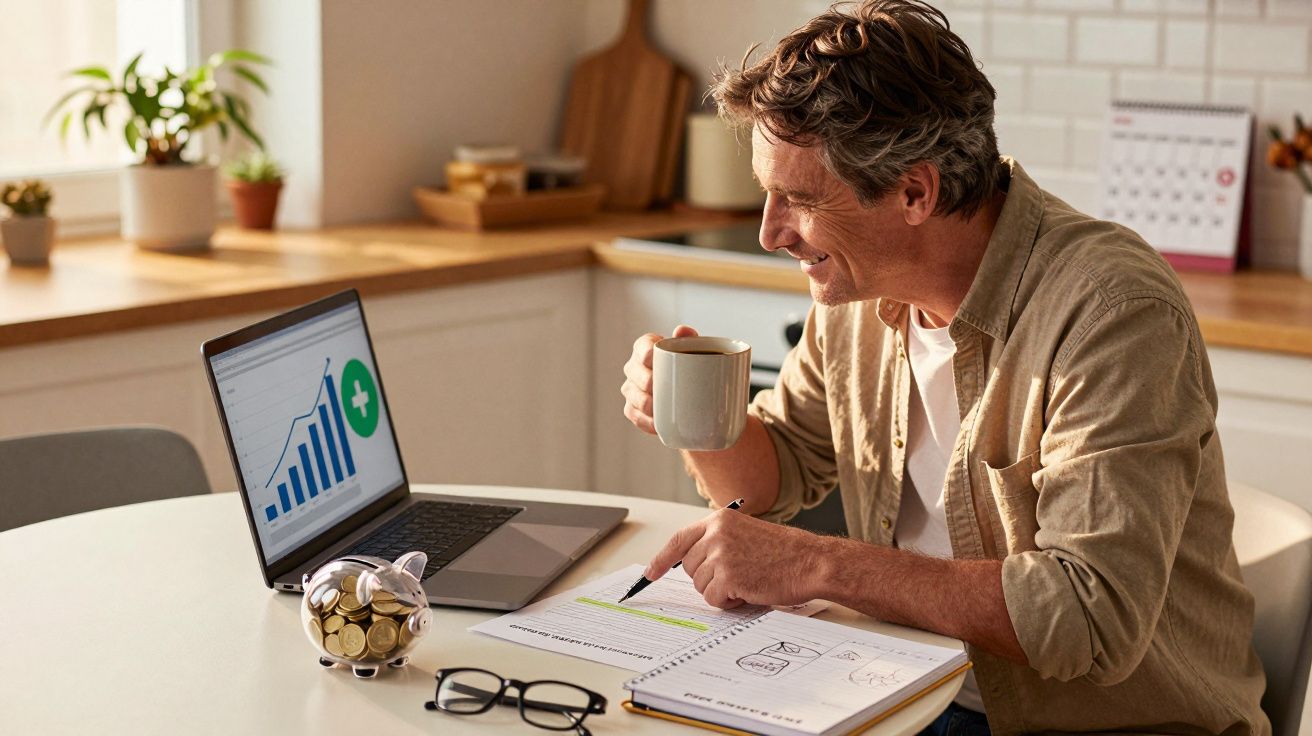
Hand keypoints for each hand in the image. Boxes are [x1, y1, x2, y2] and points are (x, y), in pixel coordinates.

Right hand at [620, 324, 697, 434]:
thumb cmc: (691, 368)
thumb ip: (690, 340)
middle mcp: (635, 366)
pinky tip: (657, 424)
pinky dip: (646, 421)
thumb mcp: (694, 353)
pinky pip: (634, 415)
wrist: (694, 395)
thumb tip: (681, 330)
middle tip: (665, 388)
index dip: (647, 353)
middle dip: (648, 381)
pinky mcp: (632, 409)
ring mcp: (631, 389)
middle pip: (635, 372)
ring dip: (647, 403)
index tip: (656, 359)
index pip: (643, 345)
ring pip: (633, 396)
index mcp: (647, 346)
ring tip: (662, 408)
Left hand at [645, 509, 826, 608]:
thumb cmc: (785, 552)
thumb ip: (718, 542)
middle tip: (737, 576)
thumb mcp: (745, 535)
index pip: (679, 539)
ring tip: (748, 580)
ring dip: (721, 591)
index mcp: (719, 520)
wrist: (810, 561)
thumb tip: (692, 563)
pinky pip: (713, 599)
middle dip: (708, 579)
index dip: (662, 559)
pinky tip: (749, 590)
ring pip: (700, 585)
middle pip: (690, 568)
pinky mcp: (727, 576)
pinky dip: (729, 602)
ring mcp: (720, 554)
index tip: (651, 573)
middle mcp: (716, 534)